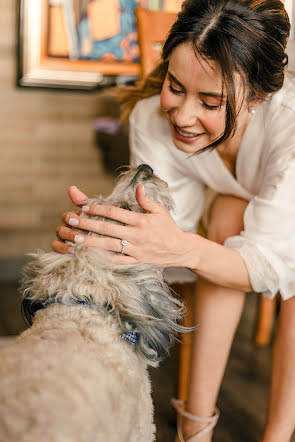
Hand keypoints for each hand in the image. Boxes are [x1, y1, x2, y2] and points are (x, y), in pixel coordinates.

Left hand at [53, 185, 187, 267]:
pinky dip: (104, 260)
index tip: (84, 206)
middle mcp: (136, 235)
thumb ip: (146, 200)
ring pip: (108, 246)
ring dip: (90, 242)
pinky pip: (118, 262)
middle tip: (70, 221)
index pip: (115, 212)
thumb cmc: (168, 228)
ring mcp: (135, 250)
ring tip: (74, 240)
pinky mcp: (136, 262)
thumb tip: (138, 187)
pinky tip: (89, 258)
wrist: (180, 249)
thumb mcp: (160, 210)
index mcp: (140, 221)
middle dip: (87, 224)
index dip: (98, 208)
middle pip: (107, 229)